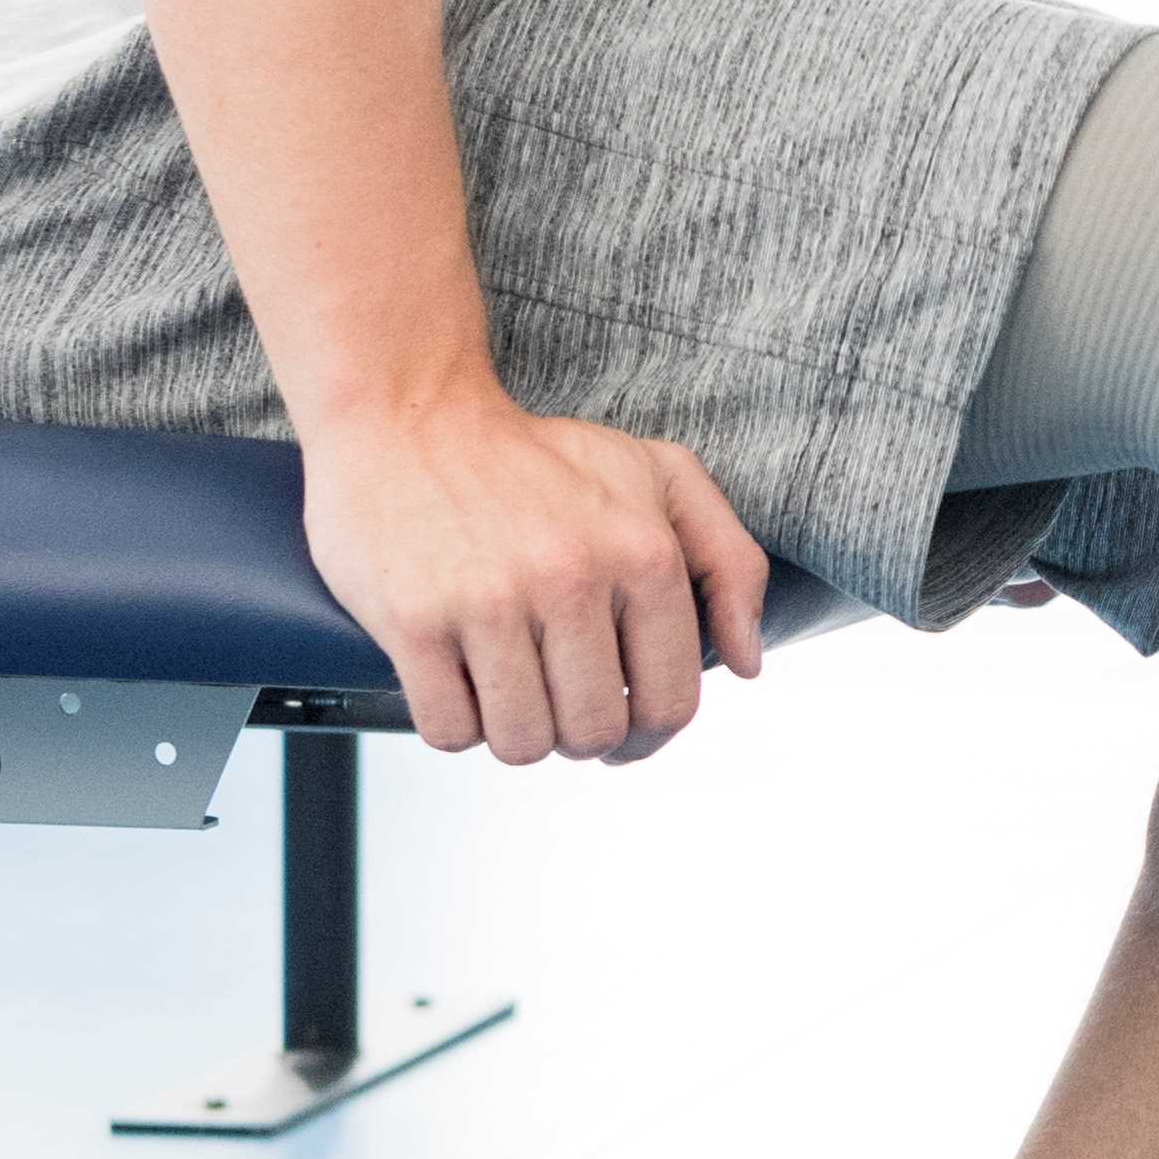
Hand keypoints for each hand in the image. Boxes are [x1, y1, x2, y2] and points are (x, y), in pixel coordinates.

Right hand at [295, 385, 773, 764]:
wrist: (412, 414)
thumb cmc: (540, 459)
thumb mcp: (659, 477)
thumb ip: (730, 562)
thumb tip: (747, 665)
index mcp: (643, 553)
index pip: (670, 703)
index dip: (648, 733)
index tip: (621, 721)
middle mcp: (572, 579)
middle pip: (594, 733)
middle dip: (577, 732)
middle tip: (555, 696)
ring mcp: (488, 602)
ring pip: (522, 744)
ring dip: (515, 732)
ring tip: (507, 686)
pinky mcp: (413, 621)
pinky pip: (449, 731)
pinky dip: (457, 724)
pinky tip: (460, 678)